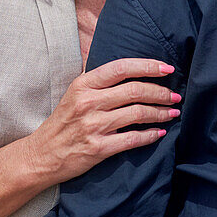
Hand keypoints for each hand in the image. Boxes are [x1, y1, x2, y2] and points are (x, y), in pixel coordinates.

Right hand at [20, 58, 180, 183]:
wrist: (41, 156)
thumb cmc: (63, 121)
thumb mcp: (74, 93)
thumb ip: (97, 77)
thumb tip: (122, 60)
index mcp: (84, 85)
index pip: (122, 68)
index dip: (148, 66)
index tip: (168, 69)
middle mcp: (88, 103)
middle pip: (135, 90)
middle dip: (161, 92)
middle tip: (176, 95)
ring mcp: (93, 126)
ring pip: (138, 113)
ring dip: (161, 113)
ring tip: (173, 112)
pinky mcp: (98, 148)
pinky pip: (132, 139)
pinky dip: (150, 135)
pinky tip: (160, 132)